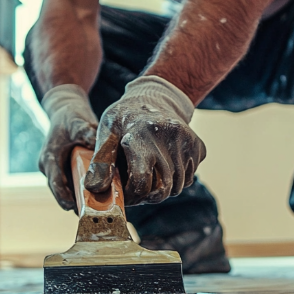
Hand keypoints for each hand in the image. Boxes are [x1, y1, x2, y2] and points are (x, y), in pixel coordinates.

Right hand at [38, 84, 97, 209]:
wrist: (64, 109)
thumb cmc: (71, 116)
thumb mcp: (80, 123)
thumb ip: (89, 136)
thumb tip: (102, 150)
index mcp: (49, 158)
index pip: (55, 184)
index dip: (64, 197)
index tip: (75, 208)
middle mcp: (49, 167)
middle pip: (60, 192)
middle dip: (76, 202)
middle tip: (94, 212)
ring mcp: (55, 170)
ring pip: (66, 190)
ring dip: (80, 198)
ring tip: (98, 208)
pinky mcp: (62, 170)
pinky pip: (71, 184)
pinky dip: (82, 190)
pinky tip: (100, 196)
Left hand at [84, 75, 205, 204]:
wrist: (156, 97)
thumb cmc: (126, 117)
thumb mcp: (107, 131)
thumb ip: (101, 161)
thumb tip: (94, 188)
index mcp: (142, 134)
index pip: (142, 180)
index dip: (131, 194)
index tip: (123, 192)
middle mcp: (168, 137)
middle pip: (163, 189)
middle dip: (147, 196)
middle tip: (135, 188)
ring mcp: (187, 142)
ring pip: (177, 187)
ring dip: (162, 189)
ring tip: (148, 173)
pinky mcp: (199, 147)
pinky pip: (188, 179)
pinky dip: (176, 180)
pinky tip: (163, 165)